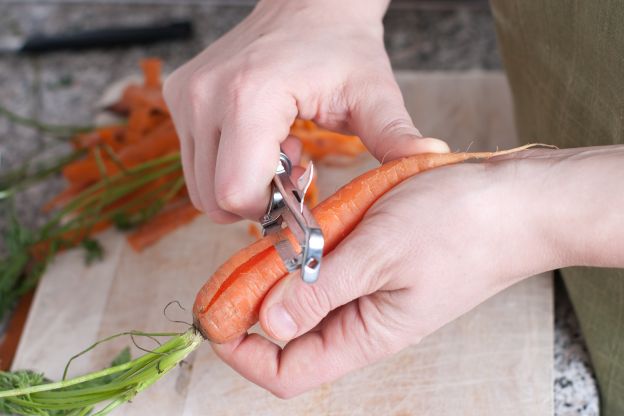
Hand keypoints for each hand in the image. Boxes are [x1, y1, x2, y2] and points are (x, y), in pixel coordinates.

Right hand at [163, 0, 447, 221]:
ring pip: (199, 186)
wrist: (308, 2)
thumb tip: (435, 161)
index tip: (303, 186)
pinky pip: (195, 160)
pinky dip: (227, 164)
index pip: (236, 192)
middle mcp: (203, 95)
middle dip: (257, 200)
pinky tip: (262, 138)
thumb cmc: (341, 46)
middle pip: (213, 198)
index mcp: (249, 96)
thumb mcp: (373, 93)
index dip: (270, 209)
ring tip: (280, 150)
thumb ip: (396, 134)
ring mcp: (185, 95)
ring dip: (242, 184)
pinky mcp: (178, 96)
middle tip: (295, 168)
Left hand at [209, 148, 616, 397]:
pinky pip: (329, 269)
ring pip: (306, 299)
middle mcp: (365, 321)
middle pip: (290, 335)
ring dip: (279, 274)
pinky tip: (301, 226)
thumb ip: (322, 290)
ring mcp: (371, 291)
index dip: (244, 354)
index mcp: (368, 334)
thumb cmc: (460, 225)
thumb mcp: (381, 253)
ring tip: (266, 239)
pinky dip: (307, 253)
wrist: (516, 201)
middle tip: (230, 267)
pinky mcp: (377, 263)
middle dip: (252, 305)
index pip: (288, 372)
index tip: (215, 318)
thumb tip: (268, 322)